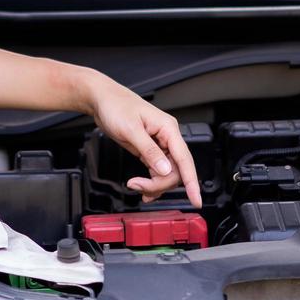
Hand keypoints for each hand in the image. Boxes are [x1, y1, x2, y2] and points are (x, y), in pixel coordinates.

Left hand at [81, 72, 202, 207]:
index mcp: (168, 129)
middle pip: (175, 170)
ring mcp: (159, 144)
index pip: (185, 159)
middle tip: (139, 187)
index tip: (196, 199)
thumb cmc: (116, 106)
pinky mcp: (149, 150)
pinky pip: (157, 171)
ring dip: (153, 184)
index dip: (192, 182)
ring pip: (166, 173)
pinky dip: (150, 182)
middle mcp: (167, 137)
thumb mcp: (131, 129)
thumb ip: (149, 150)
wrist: (103, 100)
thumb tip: (165, 169)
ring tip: (135, 186)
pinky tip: (142, 187)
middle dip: (160, 183)